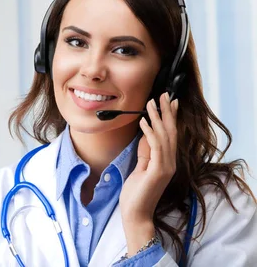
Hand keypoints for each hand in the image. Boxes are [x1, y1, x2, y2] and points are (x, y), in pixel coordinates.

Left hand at [119, 92, 178, 252]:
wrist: (136, 214)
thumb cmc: (136, 193)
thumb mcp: (140, 168)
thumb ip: (145, 153)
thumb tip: (145, 135)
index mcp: (166, 161)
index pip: (170, 135)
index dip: (171, 117)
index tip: (170, 101)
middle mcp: (170, 162)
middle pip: (171, 132)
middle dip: (167, 112)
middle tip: (164, 94)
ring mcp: (166, 167)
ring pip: (164, 136)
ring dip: (158, 117)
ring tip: (151, 102)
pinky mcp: (158, 171)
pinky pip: (155, 147)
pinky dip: (149, 132)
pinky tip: (143, 121)